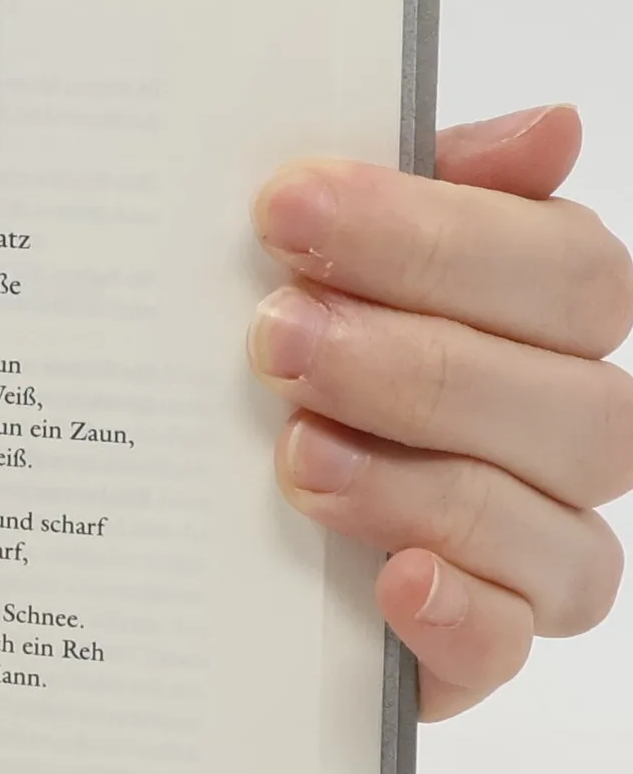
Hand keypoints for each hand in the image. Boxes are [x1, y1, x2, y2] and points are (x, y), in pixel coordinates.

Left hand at [249, 106, 632, 720]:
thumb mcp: (320, 263)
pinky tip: (394, 583)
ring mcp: (529, 546)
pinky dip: (457, 612)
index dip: (433, 235)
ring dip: (416, 482)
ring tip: (292, 453)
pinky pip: (507, 643)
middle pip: (570, 397)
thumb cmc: (279, 361)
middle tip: (274, 337)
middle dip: (413, 361)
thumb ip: (423, 190)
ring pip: (547, 520)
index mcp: (541, 321)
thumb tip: (550, 129)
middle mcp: (560, 433)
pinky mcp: (473, 644)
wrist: (204, 525)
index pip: (564, 269)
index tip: (284, 209)